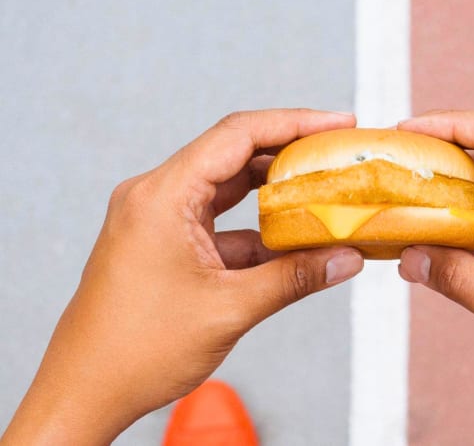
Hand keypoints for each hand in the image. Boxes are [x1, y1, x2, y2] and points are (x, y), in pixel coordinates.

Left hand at [1, 109, 363, 445]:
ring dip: (274, 193)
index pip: (236, 136)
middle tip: (336, 155)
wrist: (85, 392)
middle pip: (233, 155)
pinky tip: (294, 242)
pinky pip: (220, 223)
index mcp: (162, 196)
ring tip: (322, 192)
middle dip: (289, 154)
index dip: (293, 123)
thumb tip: (345, 258)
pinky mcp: (166, 243)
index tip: (336, 123)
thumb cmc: (137, 350)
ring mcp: (159, 219)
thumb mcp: (229, 308)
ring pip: (228, 189)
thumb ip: (294, 278)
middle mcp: (156, 196)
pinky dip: (256, 230)